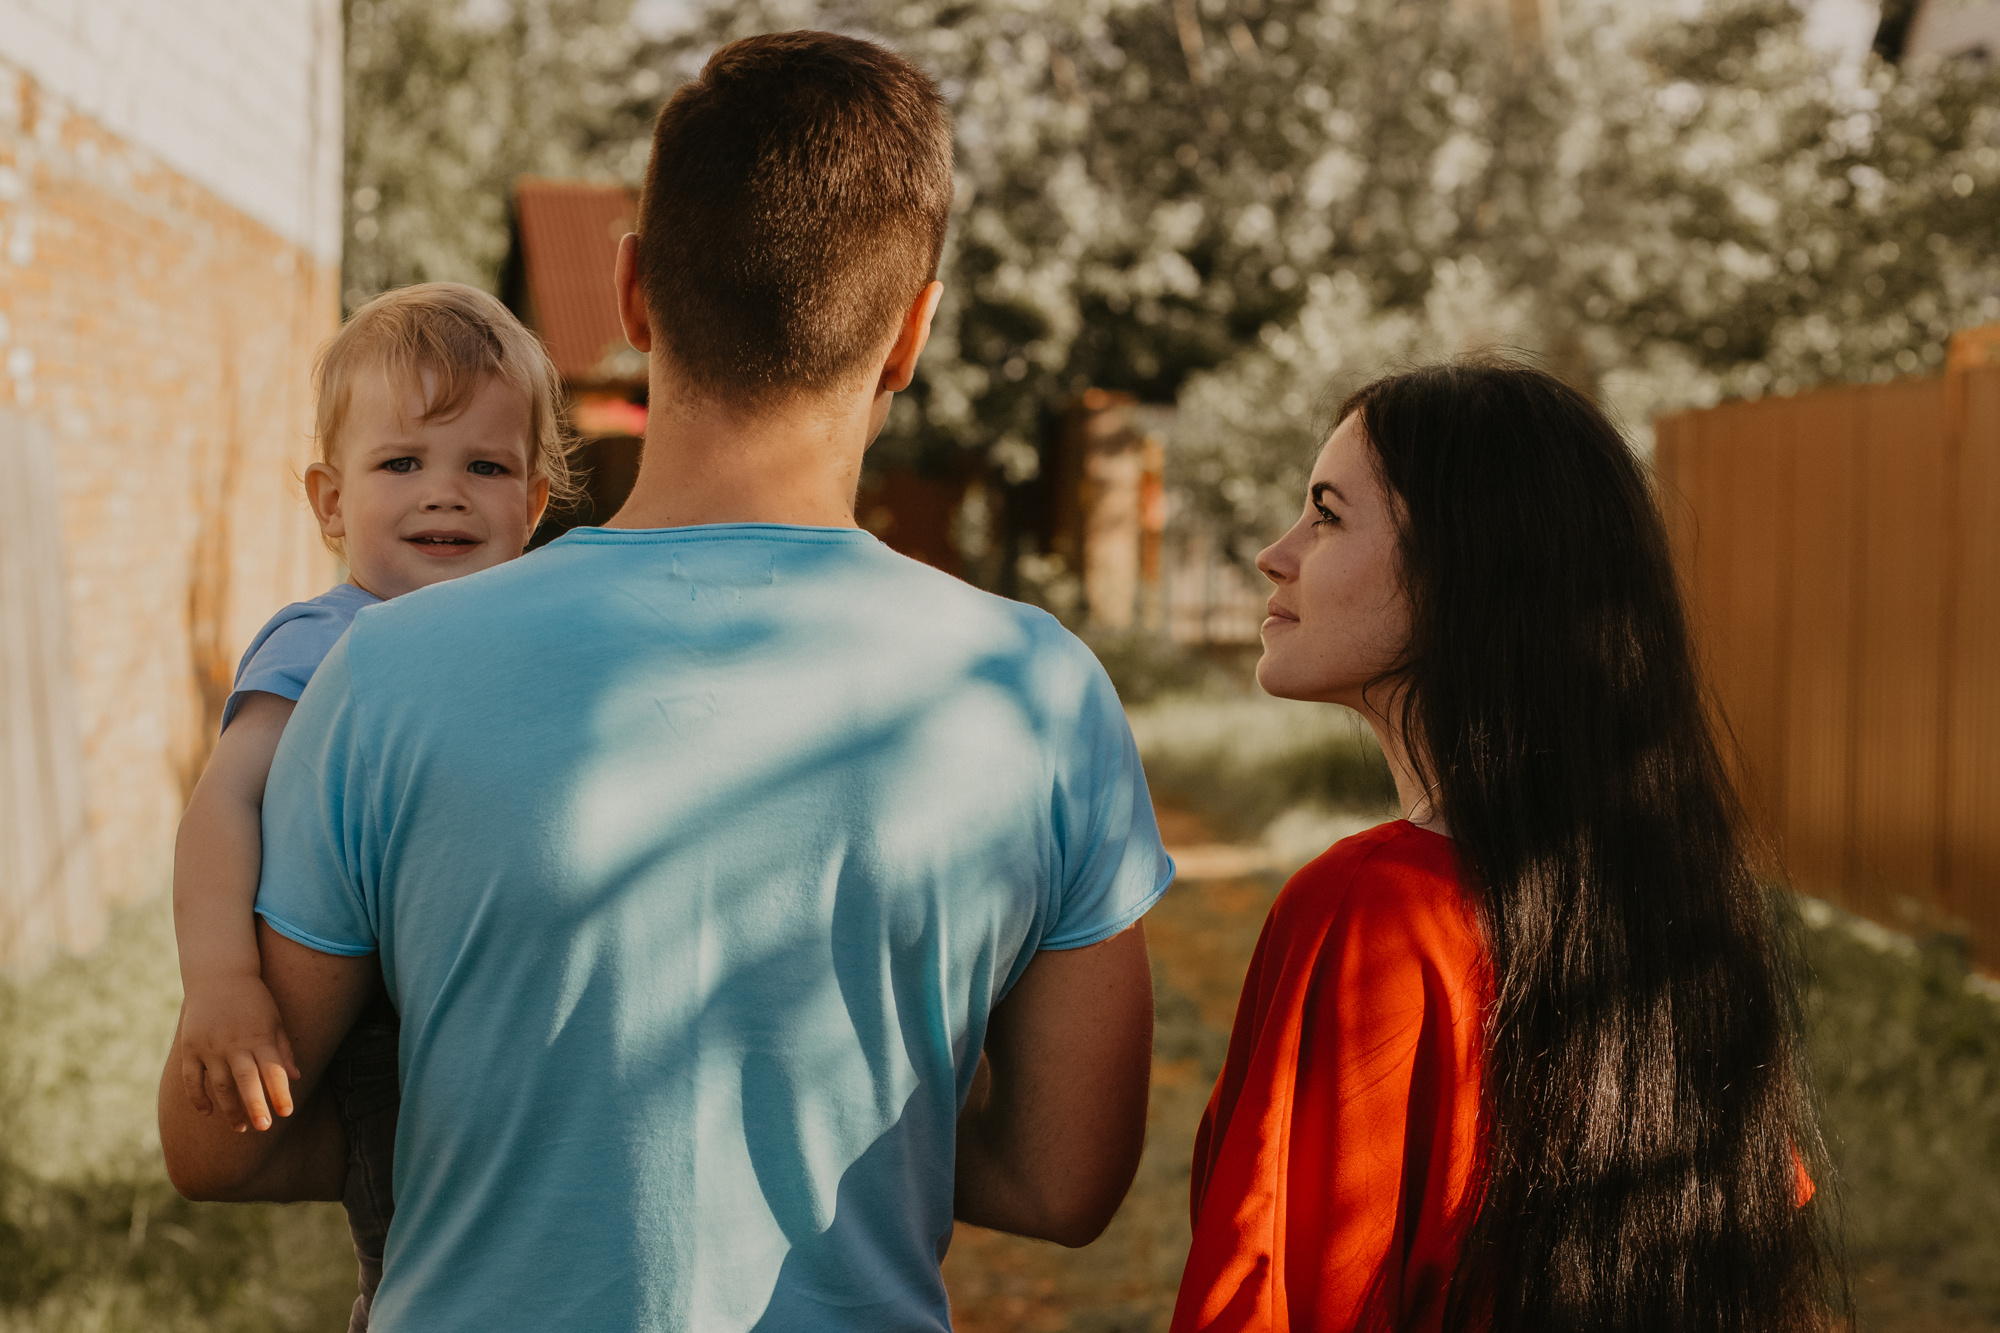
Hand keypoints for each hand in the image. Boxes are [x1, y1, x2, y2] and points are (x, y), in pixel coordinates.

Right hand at [177, 972, 301, 1132]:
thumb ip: (283, 1049)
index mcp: (260, 1037)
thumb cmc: (253, 1000)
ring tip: (241, 1129)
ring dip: (229, 1109)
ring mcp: (210, 1047)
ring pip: (219, 1085)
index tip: (287, 1113)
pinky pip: (192, 1079)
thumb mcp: (275, 1020)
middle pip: (246, 1081)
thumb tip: (295, 1077)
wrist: (219, 976)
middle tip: (264, 1127)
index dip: (280, 1093)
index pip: (273, 1071)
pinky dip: (198, 1098)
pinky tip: (208, 1112)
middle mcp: (235, 1044)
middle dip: (255, 1106)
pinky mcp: (190, 1048)